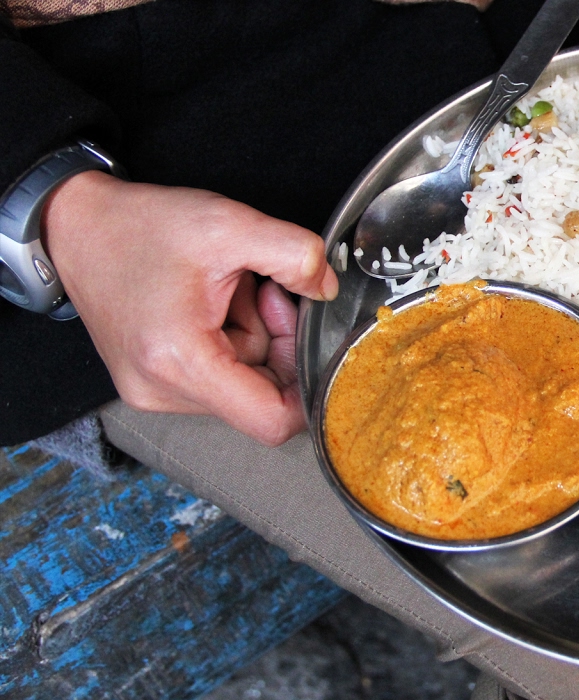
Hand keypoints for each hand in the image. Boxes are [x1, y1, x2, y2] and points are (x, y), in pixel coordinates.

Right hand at [44, 171, 338, 446]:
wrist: (77, 225)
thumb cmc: (140, 227)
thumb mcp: (229, 225)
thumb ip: (294, 255)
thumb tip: (328, 288)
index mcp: (180, 362)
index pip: (271, 420)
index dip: (307, 385)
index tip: (309, 337)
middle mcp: (161, 391)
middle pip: (262, 399)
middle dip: (279, 343)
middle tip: (265, 291)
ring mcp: (154, 392)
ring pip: (245, 385)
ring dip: (256, 336)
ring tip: (231, 287)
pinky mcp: (154, 383)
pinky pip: (221, 375)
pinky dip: (233, 339)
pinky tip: (216, 301)